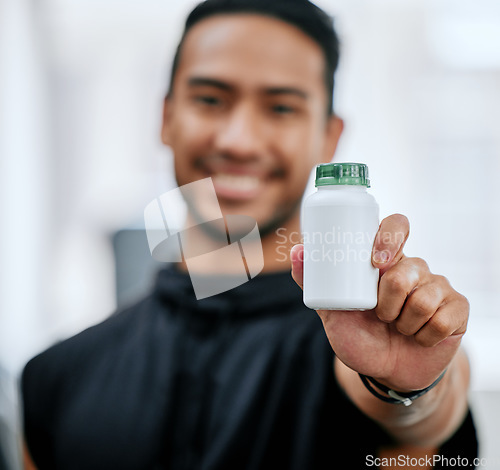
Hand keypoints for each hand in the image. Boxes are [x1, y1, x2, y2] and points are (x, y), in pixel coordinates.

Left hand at [291, 214, 468, 391]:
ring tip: (397, 328)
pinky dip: (423, 337)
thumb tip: (298, 251)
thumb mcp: (331, 311)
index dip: (390, 236)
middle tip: (380, 316)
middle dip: (388, 301)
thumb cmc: (358, 335)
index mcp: (385, 260)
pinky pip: (442, 320)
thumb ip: (313, 282)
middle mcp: (413, 267)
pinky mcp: (457, 309)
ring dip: (403, 323)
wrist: (385, 372)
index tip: (376, 262)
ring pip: (424, 298)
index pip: (396, 225)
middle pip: (407, 268)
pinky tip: (418, 338)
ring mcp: (438, 286)